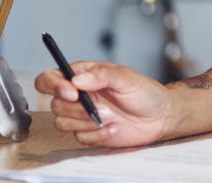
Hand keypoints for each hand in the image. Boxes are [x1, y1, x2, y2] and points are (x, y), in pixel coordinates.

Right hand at [35, 61, 174, 146]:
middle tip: (99, 108)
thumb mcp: (127, 78)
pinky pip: (79, 138)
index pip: (50, 78)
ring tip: (110, 116)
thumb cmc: (145, 92)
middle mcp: (78, 96)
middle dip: (76, 109)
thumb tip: (77, 79)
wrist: (160, 117)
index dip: (54, 86)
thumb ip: (102, 75)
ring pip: (62, 123)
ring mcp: (81, 115)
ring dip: (86, 122)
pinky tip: (114, 128)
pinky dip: (97, 134)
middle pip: (54, 104)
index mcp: (83, 76)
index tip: (72, 93)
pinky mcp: (87, 133)